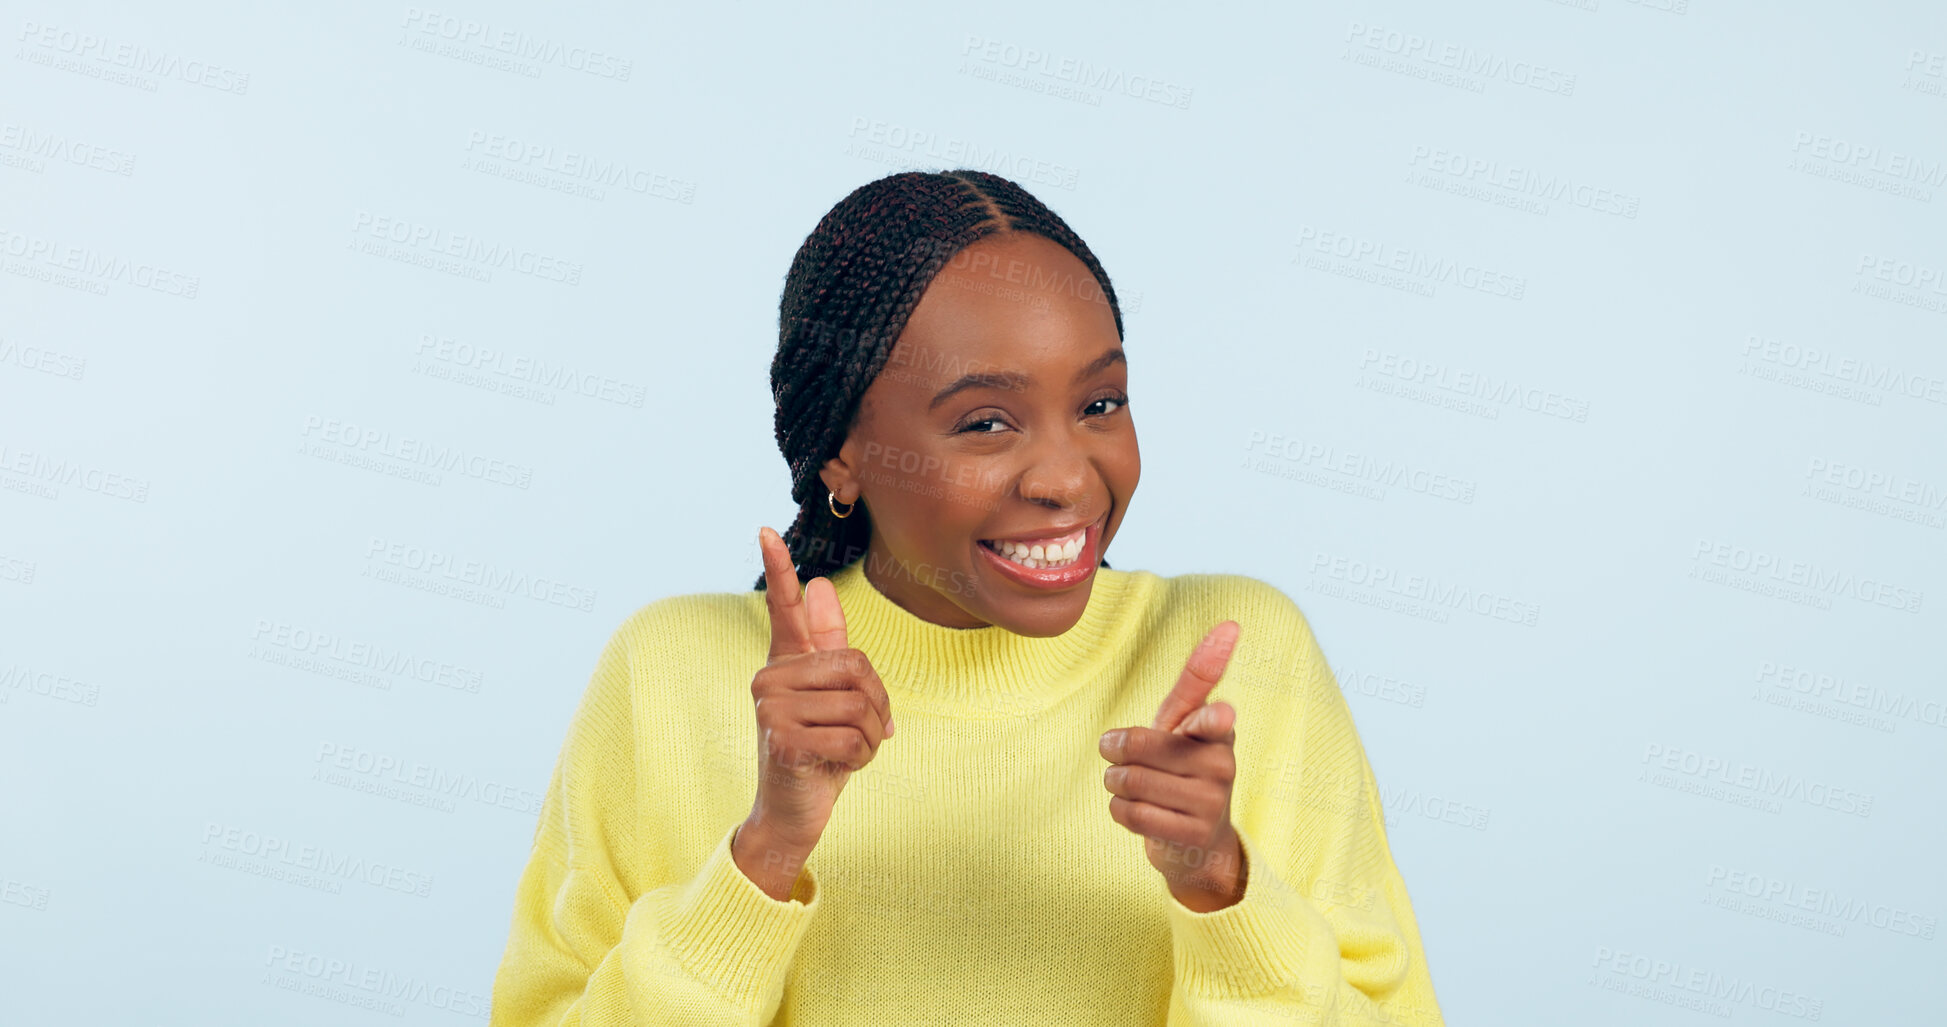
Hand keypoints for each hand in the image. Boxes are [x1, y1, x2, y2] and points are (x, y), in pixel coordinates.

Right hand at [734, 526, 896, 899]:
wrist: (794, 813)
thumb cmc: (818, 752)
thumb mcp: (831, 699)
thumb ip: (829, 649)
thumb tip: (820, 585)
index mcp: (785, 664)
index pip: (782, 609)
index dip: (779, 570)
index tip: (766, 529)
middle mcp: (769, 678)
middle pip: (856, 666)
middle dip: (877, 705)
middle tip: (867, 732)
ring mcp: (770, 708)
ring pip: (858, 704)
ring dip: (870, 738)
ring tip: (848, 752)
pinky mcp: (780, 739)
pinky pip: (849, 736)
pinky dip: (859, 758)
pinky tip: (838, 768)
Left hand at [1099, 621, 1245, 911]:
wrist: (1198, 842)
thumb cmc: (1183, 767)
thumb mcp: (1185, 723)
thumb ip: (1195, 681)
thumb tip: (1230, 625)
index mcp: (1218, 732)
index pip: (1213, 718)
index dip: (1212, 717)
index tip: (1220, 714)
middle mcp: (1222, 766)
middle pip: (1139, 746)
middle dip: (1116, 752)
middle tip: (1120, 757)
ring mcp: (1211, 804)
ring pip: (1130, 780)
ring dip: (1115, 782)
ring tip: (1130, 785)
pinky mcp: (1193, 837)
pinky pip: (1130, 813)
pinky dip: (1118, 810)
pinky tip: (1134, 810)